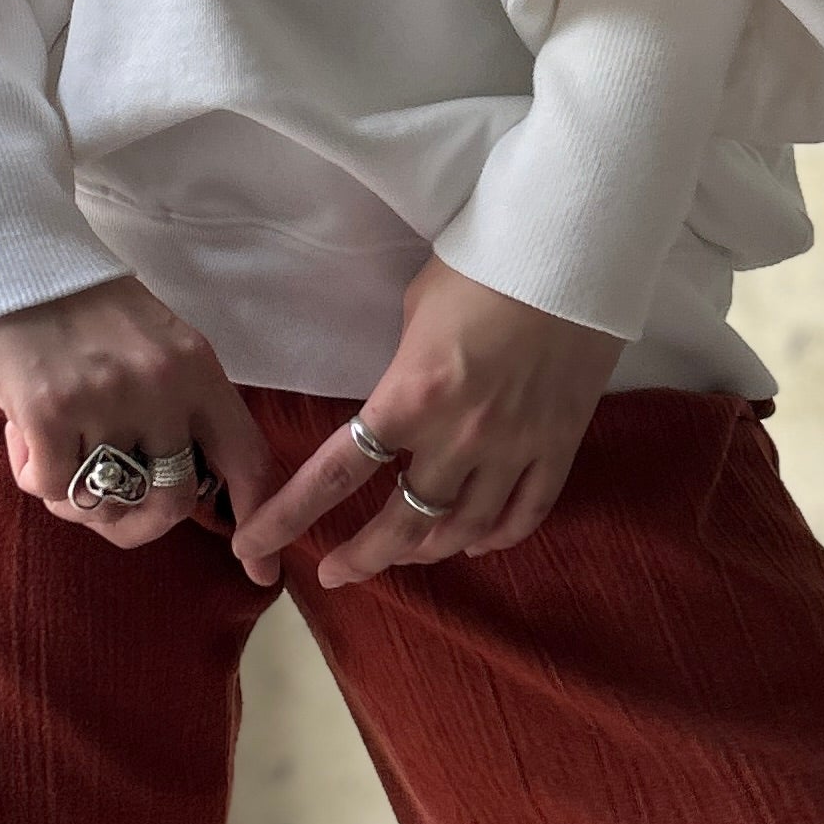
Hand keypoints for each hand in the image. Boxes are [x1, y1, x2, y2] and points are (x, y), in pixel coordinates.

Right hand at [0, 275, 281, 580]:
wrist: (6, 254)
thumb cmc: (78, 307)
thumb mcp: (153, 343)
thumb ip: (178, 407)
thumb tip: (191, 491)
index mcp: (196, 366)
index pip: (246, 456)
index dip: (258, 519)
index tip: (260, 569)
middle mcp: (161, 384)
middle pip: (175, 501)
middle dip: (139, 522)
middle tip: (105, 503)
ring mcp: (107, 398)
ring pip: (107, 504)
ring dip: (77, 499)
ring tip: (54, 453)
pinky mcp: (49, 411)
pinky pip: (52, 490)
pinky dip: (34, 475)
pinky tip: (23, 436)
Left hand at [231, 254, 623, 587]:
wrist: (570, 251)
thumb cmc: (482, 266)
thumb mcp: (417, 310)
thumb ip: (404, 371)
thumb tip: (402, 400)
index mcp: (412, 394)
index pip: (337, 472)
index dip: (290, 515)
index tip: (252, 543)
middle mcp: (460, 435)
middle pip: (403, 523)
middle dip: (364, 557)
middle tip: (337, 573)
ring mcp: (515, 446)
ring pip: (464, 530)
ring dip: (427, 549)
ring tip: (406, 553)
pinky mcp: (559, 445)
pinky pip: (525, 515)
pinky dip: (495, 537)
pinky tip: (475, 540)